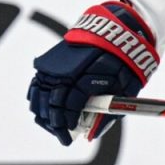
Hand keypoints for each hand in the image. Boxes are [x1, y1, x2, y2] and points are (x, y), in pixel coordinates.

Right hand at [28, 2, 157, 144]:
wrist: (120, 28)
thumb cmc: (127, 60)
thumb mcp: (126, 87)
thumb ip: (108, 112)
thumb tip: (91, 134)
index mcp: (87, 75)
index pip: (68, 106)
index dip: (66, 124)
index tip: (69, 136)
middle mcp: (68, 68)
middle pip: (51, 103)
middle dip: (54, 123)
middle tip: (62, 135)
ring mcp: (58, 62)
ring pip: (39, 93)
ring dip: (43, 112)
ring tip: (52, 125)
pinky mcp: (53, 58)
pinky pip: (38, 81)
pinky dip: (37, 97)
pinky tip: (42, 108)